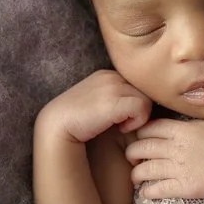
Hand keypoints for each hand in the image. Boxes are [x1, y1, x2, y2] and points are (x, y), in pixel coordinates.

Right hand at [38, 70, 153, 143]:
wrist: (56, 125)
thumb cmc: (76, 122)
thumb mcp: (96, 104)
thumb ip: (114, 100)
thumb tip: (137, 107)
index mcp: (107, 75)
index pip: (136, 86)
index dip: (134, 103)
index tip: (122, 119)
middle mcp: (111, 76)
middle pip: (144, 90)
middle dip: (138, 108)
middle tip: (124, 123)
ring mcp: (113, 85)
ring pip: (147, 98)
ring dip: (138, 116)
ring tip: (121, 126)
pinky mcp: (115, 99)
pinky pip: (143, 106)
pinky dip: (137, 121)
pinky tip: (121, 129)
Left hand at [125, 118, 203, 199]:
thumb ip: (189, 125)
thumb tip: (179, 125)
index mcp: (181, 130)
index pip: (150, 128)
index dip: (139, 133)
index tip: (137, 138)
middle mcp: (175, 148)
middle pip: (142, 148)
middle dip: (132, 153)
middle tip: (132, 158)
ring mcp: (178, 168)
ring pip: (145, 170)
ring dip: (136, 174)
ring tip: (135, 177)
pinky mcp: (184, 186)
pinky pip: (158, 189)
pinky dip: (148, 191)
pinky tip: (145, 193)